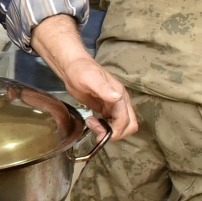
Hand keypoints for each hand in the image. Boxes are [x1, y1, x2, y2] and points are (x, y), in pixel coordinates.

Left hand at [29, 14, 136, 139]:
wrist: (72, 67)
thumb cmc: (80, 70)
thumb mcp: (90, 78)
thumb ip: (103, 88)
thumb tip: (118, 98)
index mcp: (119, 94)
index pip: (124, 119)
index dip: (115, 130)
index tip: (99, 132)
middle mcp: (120, 101)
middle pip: (129, 125)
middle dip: (115, 133)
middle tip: (96, 129)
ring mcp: (114, 105)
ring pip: (122, 126)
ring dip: (110, 131)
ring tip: (92, 124)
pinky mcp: (106, 108)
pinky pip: (113, 123)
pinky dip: (106, 128)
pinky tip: (93, 122)